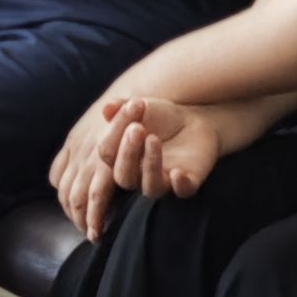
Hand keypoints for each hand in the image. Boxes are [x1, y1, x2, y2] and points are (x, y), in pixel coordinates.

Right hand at [103, 96, 220, 201]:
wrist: (190, 118)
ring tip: (154, 139)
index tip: (134, 104)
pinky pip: (183, 191)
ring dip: (150, 165)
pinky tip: (178, 172)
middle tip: (138, 128)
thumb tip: (106, 109)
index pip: (107, 153)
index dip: (115, 130)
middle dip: (128, 152)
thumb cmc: (158, 115)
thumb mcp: (139, 107)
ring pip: (151, 187)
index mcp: (119, 159)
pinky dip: (180, 184)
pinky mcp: (188, 182)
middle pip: (123, 177)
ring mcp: (164, 181)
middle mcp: (138, 175)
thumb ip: (120, 107)